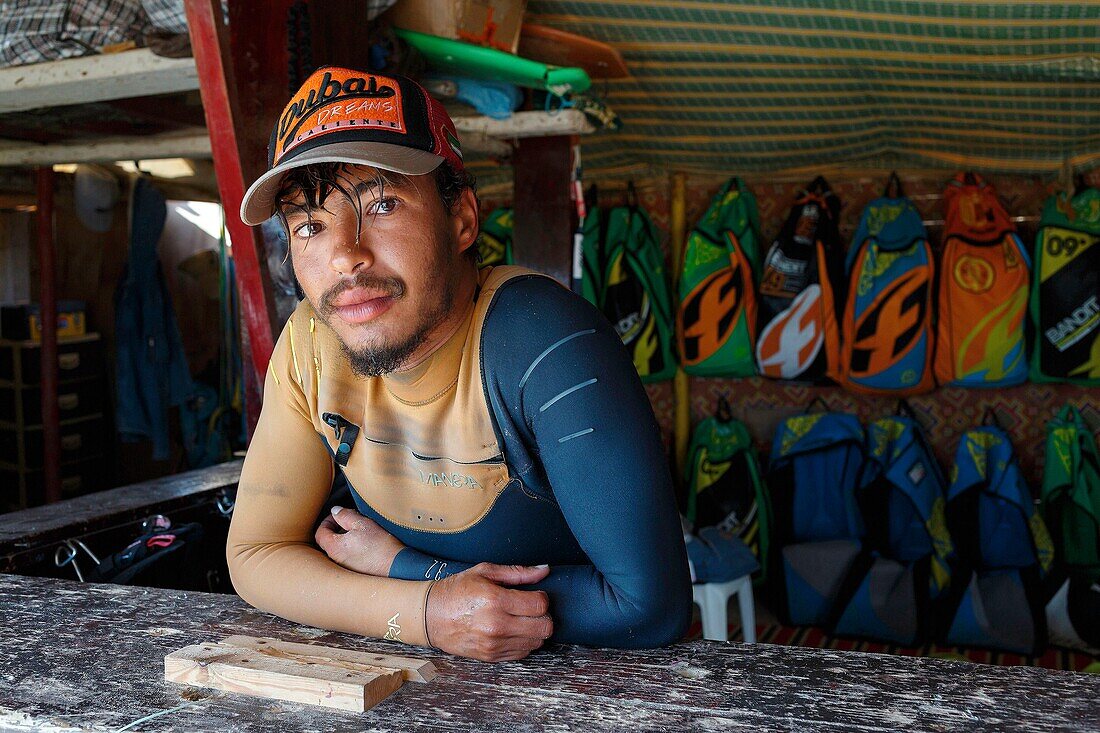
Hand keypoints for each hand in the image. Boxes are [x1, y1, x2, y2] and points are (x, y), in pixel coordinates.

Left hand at [314, 505, 404, 576]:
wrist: (396, 566)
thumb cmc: (379, 545)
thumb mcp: (361, 523)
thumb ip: (345, 515)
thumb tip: (335, 511)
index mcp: (334, 548)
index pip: (320, 532)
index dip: (327, 520)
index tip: (339, 515)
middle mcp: (336, 560)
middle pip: (329, 541)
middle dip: (337, 529)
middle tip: (351, 521)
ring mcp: (345, 567)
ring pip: (339, 549)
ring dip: (346, 539)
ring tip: (361, 532)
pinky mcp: (356, 571)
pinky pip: (349, 557)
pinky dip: (353, 548)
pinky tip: (367, 544)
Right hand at [426, 563, 552, 661]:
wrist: (430, 616)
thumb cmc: (456, 590)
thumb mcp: (484, 572)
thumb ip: (517, 572)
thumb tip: (544, 570)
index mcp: (495, 600)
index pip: (539, 605)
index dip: (542, 598)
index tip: (534, 595)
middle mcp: (497, 626)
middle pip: (543, 627)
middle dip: (543, 616)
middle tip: (531, 608)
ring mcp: (494, 644)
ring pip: (536, 643)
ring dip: (535, 630)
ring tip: (521, 619)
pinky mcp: (491, 657)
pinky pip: (522, 653)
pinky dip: (524, 642)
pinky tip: (513, 631)